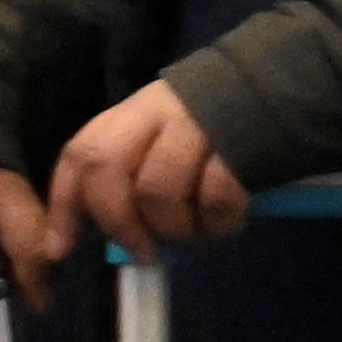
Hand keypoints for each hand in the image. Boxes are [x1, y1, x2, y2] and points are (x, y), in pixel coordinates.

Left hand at [46, 76, 248, 261]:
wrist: (281, 89)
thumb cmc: (212, 133)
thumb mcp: (162, 143)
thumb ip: (130, 181)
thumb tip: (93, 238)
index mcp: (128, 116)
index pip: (79, 155)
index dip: (64, 205)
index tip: (60, 249)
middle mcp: (154, 113)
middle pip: (107, 168)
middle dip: (117, 222)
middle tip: (143, 252)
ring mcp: (197, 124)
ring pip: (158, 189)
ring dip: (172, 228)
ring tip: (192, 236)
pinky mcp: (241, 144)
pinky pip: (216, 196)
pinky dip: (217, 223)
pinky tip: (226, 224)